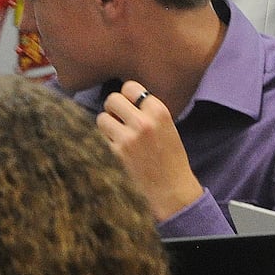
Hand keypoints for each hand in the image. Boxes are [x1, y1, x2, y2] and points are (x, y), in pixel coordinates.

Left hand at [96, 81, 203, 222]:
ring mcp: (128, 137)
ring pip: (102, 117)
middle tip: (120, 119)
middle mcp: (143, 121)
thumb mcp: (168, 126)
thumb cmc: (171, 157)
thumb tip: (125, 98)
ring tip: (118, 134)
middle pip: (112, 98)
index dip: (127, 95)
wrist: (171, 188)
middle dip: (114, 108)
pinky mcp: (117, 152)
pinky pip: (102, 136)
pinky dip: (107, 139)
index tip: (130, 105)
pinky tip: (119, 147)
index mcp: (159, 111)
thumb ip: (149, 111)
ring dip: (107, 124)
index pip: (130, 87)